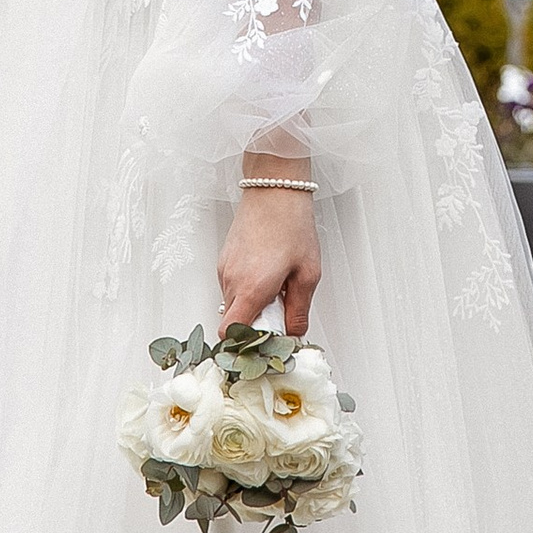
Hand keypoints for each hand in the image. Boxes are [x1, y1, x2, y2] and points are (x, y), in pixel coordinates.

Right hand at [219, 185, 319, 337]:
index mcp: (251, 288)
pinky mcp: (225, 257)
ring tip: (277, 287)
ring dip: (252, 306)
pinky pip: (232, 286)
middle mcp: (231, 280)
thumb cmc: (292, 224)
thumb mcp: (308, 273)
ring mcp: (225, 268)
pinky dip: (247, 289)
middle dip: (254, 326)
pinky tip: (268, 274)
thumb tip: (294, 334)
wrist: (275, 186)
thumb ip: (299, 311)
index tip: (266, 342)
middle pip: (232, 323)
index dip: (244, 345)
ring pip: (233, 304)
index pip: (230, 335)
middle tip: (280, 314)